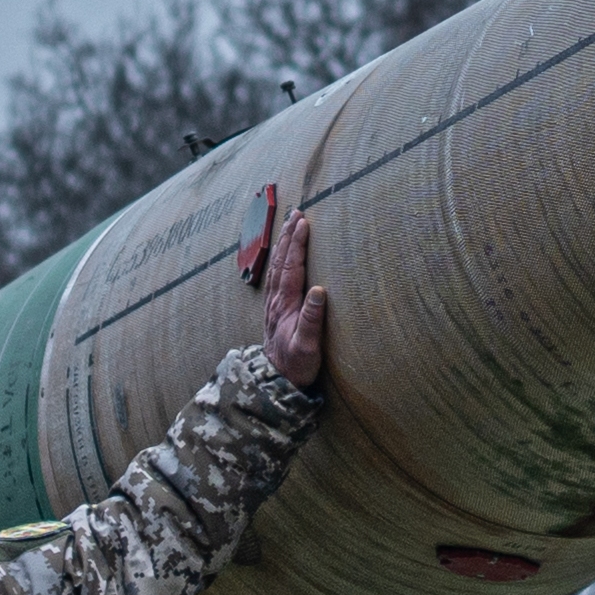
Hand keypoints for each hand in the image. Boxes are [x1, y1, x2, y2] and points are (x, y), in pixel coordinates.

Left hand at [255, 199, 330, 391]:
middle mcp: (277, 301)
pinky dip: (279, 259)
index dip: (298, 244)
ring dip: (283, 244)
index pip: (292, 267)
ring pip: (276, 267)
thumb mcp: (308, 347)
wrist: (276, 382)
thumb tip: (320, 290)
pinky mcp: (275, 310)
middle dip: (289, 235)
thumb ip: (313, 319)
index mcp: (286, 305)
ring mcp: (274, 304)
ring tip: (289, 225)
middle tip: (296, 212)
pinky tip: (281, 255)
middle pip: (281, 261)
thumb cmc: (296, 366)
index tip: (304, 222)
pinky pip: (275, 277)